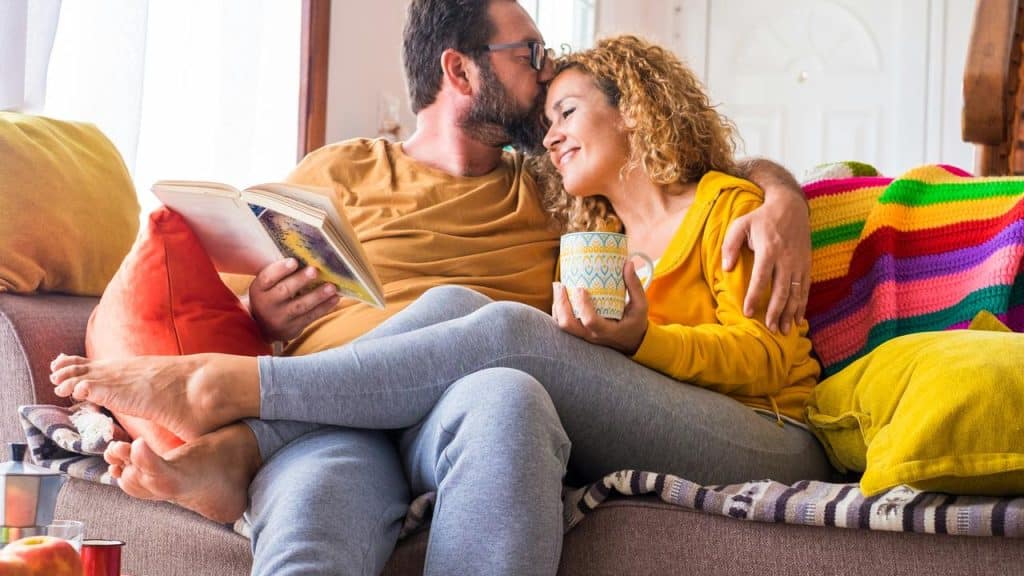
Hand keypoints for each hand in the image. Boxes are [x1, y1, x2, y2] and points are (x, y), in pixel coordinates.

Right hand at [249, 259, 340, 341]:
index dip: (280, 269)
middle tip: (314, 271)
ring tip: (331, 287)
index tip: (294, 261)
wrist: (263, 327)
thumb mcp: (268, 286)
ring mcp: (280, 318)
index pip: (267, 278)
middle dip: (300, 280)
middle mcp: (267, 304)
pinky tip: (335, 298)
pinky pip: (310, 317)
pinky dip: (324, 307)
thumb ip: (282, 273)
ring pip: (300, 306)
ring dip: (317, 296)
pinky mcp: (293, 328)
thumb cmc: (271, 296)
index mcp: (259, 289)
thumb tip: (308, 256)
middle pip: (284, 291)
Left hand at [551, 261, 648, 354]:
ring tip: (558, 286)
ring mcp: (583, 336)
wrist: (631, 341)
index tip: (581, 288)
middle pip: (568, 325)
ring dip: (557, 306)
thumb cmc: (635, 322)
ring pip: (563, 325)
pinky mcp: (579, 333)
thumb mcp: (640, 306)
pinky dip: (558, 311)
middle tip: (560, 284)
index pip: (591, 321)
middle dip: (561, 304)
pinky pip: (564, 324)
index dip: (583, 305)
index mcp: (608, 331)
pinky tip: (559, 296)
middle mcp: (592, 335)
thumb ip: (635, 286)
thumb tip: (628, 263)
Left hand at [721, 196, 809, 334]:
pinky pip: (805, 289)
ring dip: (790, 313)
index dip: (754, 297)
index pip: (761, 279)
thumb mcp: (740, 224)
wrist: (790, 206)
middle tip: (769, 329)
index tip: (747, 313)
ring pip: (796, 293)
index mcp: (769, 250)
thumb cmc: (761, 217)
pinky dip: (802, 305)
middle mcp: (786, 259)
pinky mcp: (806, 264)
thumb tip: (726, 269)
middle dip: (775, 312)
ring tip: (783, 330)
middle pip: (781, 291)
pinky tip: (797, 319)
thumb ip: (730, 246)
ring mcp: (799, 262)